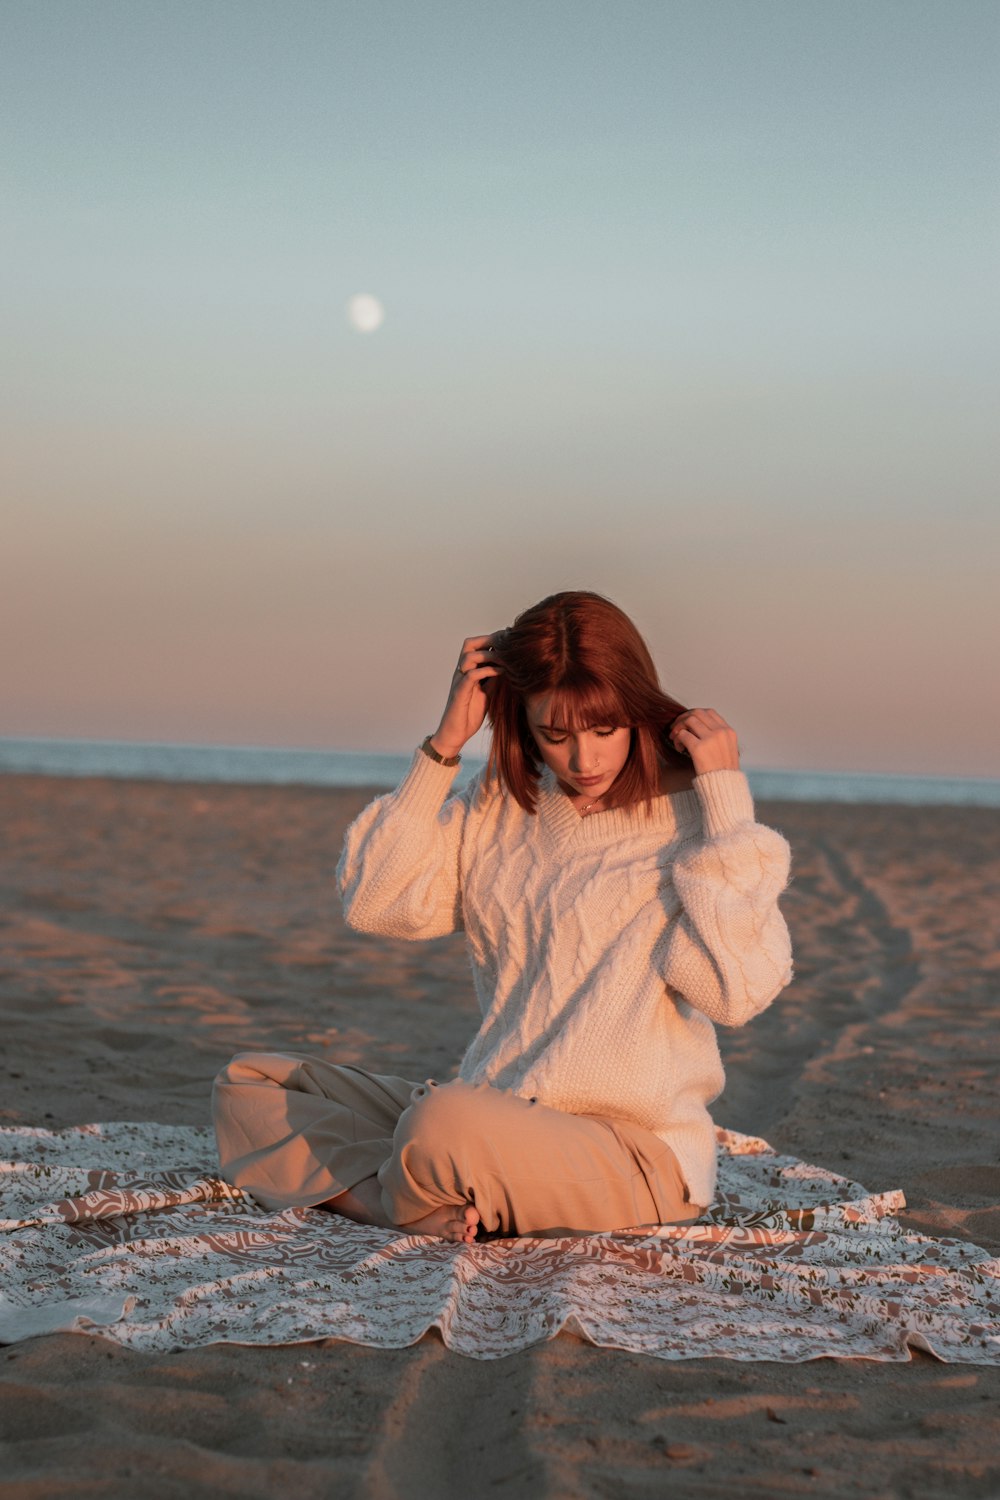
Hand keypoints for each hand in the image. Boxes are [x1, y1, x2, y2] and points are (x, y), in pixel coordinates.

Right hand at [430, 635, 500, 757]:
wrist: (456, 733)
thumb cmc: (470, 714)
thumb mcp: (487, 692)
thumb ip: (493, 679)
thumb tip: (507, 666)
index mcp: (468, 670)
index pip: (476, 645)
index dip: (492, 639)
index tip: (510, 638)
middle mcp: (462, 672)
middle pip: (469, 644)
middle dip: (489, 640)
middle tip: (506, 643)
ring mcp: (459, 681)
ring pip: (469, 656)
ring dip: (489, 654)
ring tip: (506, 657)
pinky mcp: (460, 692)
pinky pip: (471, 675)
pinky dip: (487, 670)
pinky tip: (501, 671)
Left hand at [669, 708, 739, 774]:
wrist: (725, 788)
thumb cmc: (723, 773)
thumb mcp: (727, 751)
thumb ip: (717, 737)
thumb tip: (697, 727)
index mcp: (729, 732)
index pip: (709, 712)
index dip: (695, 714)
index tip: (687, 723)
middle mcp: (721, 732)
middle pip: (697, 713)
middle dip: (683, 718)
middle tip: (675, 728)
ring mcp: (711, 739)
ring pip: (689, 720)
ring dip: (678, 727)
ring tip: (675, 739)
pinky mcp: (699, 748)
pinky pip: (682, 734)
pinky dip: (677, 739)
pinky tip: (679, 748)